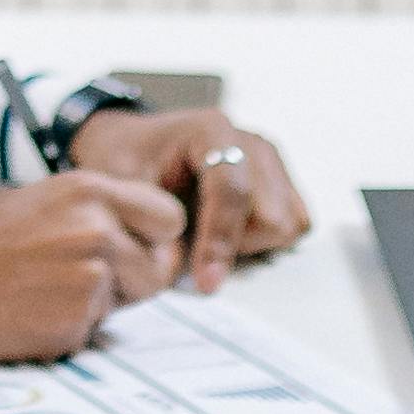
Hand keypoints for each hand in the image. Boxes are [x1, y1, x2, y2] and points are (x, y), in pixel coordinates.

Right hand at [0, 169, 187, 359]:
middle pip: (159, 269)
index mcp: (89, 191)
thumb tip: (137, 237)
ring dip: (100, 304)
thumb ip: (94, 213)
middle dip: (133, 280)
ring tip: (47, 291)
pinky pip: (94, 330)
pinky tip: (31, 312)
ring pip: (128, 302)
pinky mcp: (76, 321)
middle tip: (84, 280)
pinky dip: (70, 328)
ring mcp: (89, 278)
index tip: (139, 249)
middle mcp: (97, 230)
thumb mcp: (40, 201)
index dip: (157, 240)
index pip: (169, 217)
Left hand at [65, 105, 313, 288]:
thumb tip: (183, 263)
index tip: (205, 282)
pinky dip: (265, 242)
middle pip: (270, 215)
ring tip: (209, 237)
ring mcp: (270, 161)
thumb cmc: (124, 164)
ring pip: (289, 224)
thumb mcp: (119, 186)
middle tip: (194, 249)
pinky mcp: (280, 182)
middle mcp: (250, 142)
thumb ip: (148, 220)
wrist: (134, 148)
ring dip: (252, 244)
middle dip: (234, 244)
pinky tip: (227, 235)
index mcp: (210, 131)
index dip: (220, 241)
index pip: (232, 190)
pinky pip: (295, 225)